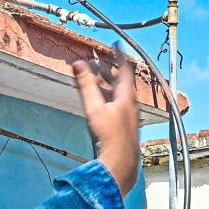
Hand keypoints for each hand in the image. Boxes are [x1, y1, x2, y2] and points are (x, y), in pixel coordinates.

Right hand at [73, 50, 139, 196]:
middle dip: (110, 70)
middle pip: (122, 81)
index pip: (125, 68)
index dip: (119, 55)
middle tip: (100, 61)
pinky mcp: (125, 125)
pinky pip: (118, 104)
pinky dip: (109, 96)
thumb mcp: (94, 108)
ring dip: (108, 84)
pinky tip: (101, 102)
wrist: (121, 163)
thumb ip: (86, 85)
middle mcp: (131, 104)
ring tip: (97, 79)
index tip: (115, 45)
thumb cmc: (110, 137)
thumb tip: (77, 64)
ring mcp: (129, 115)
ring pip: (120, 93)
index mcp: (127, 96)